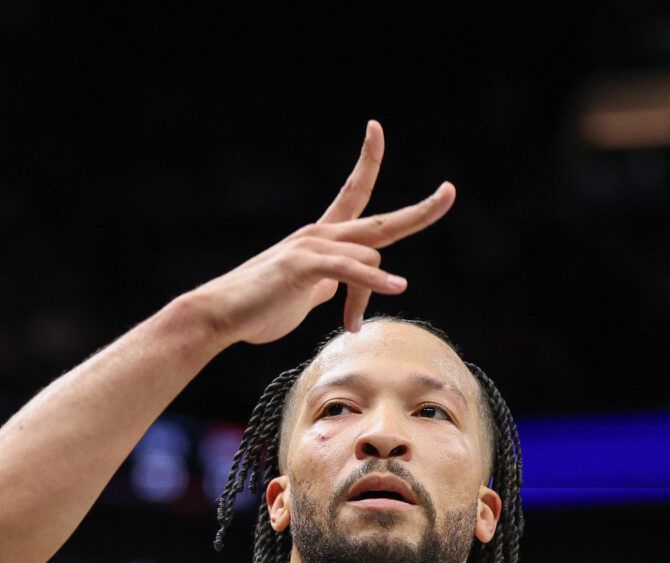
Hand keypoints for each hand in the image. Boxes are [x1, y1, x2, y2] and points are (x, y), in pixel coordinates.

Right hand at [184, 121, 454, 346]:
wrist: (219, 314)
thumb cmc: (259, 307)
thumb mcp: (305, 296)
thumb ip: (330, 286)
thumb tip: (350, 288)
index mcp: (321, 237)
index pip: (352, 192)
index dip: (367, 162)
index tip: (375, 130)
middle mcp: (320, 234)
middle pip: (381, 222)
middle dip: (420, 211)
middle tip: (450, 191)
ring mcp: (312, 247)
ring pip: (369, 258)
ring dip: (363, 299)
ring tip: (348, 326)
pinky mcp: (304, 266)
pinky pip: (352, 270)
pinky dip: (375, 281)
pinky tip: (397, 288)